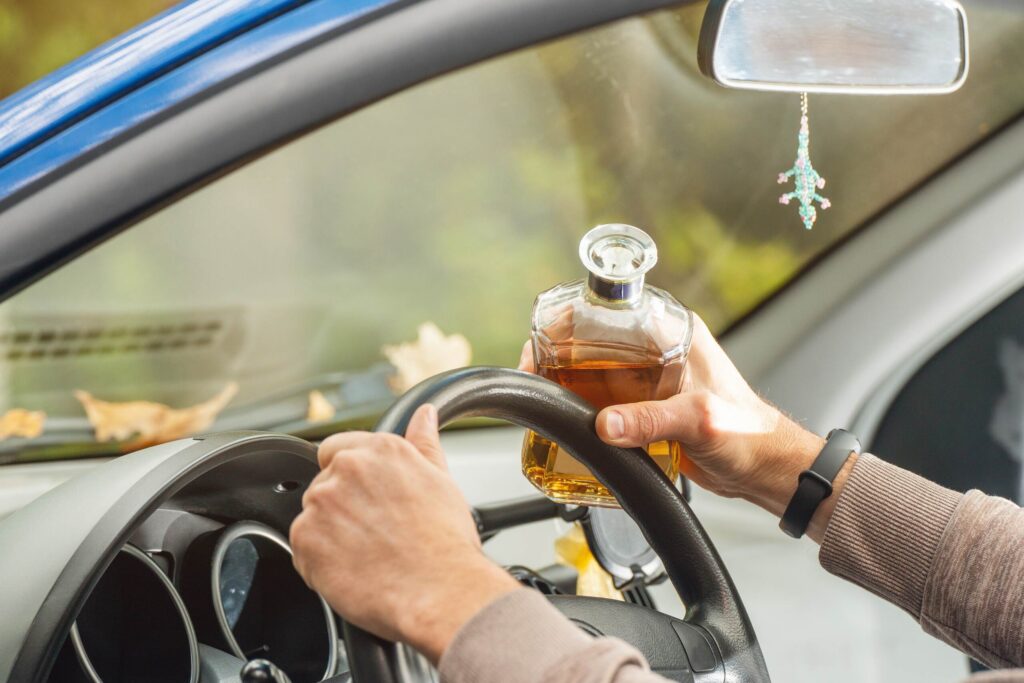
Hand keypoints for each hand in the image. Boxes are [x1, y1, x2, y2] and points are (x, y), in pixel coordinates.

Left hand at [290, 405, 519, 662]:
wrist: (439, 590)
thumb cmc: (445, 541)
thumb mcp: (441, 480)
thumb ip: (424, 441)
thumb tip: (424, 414)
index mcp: (379, 450)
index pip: (337, 449)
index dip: (351, 478)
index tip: (365, 499)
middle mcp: (346, 469)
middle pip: (325, 484)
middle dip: (342, 506)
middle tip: (374, 533)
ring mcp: (321, 503)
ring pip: (313, 516)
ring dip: (330, 533)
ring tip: (367, 554)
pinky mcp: (304, 539)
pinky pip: (303, 549)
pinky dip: (320, 562)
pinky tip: (353, 570)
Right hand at [520, 316, 849, 540]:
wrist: (764, 469)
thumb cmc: (749, 434)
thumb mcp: (699, 421)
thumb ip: (651, 421)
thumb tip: (605, 425)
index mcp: (671, 331)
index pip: (607, 309)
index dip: (568, 322)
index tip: (543, 345)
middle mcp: (655, 347)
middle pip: (588, 338)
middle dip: (557, 356)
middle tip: (536, 381)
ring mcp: (646, 377)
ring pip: (589, 370)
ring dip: (565, 385)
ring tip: (545, 404)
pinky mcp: (642, 405)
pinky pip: (601, 400)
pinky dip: (580, 410)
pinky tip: (568, 426)